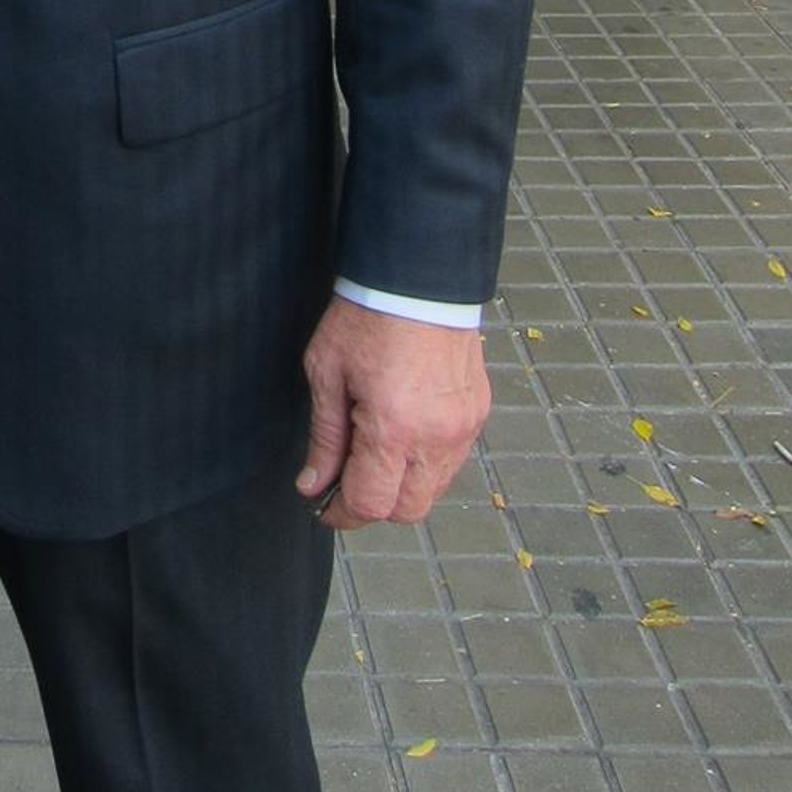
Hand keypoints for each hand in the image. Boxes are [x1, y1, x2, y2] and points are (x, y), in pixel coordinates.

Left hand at [296, 296, 489, 530]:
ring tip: (374, 450)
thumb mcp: (327, 373)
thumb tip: (313, 485)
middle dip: (374, 505)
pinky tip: (404, 434)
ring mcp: (463, 428)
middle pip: (408, 511)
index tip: (323, 508)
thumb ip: (324, 437)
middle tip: (346, 481)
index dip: (342, 514)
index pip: (371, 504)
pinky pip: (453, 461)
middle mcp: (436, 437)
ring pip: (435, 490)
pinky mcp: (478, 414)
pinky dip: (427, 462)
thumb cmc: (366, 318)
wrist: (417, 278)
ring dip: (403, 486)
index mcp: (393, 428)